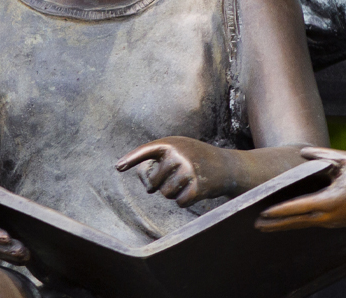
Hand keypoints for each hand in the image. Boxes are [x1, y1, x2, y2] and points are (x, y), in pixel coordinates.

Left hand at [115, 137, 230, 206]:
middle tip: (178, 177)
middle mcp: (178, 155)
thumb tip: (145, 185)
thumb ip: (159, 160)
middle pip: (154, 182)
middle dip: (162, 185)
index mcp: (171, 144)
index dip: (131, 159)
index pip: (146, 150)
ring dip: (173, 193)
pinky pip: (179, 202)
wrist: (226, 166)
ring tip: (187, 182)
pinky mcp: (197, 188)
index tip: (118, 167)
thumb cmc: (196, 158)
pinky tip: (195, 190)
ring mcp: (188, 171)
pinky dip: (184, 200)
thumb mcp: (179, 149)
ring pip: (165, 194)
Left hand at [255, 147, 345, 231]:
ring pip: (306, 224)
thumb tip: (303, 152)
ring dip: (287, 224)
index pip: (299, 207)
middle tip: (256, 225)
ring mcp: (337, 221)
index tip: (263, 212)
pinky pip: (315, 223)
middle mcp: (332, 215)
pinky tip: (292, 219)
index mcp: (332, 201)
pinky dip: (300, 222)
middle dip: (276, 224)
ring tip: (268, 225)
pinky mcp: (341, 221)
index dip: (279, 210)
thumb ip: (323, 155)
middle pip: (298, 222)